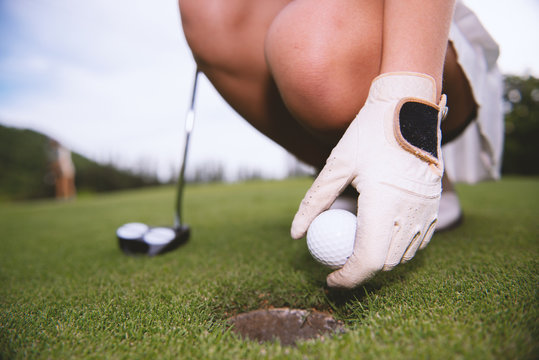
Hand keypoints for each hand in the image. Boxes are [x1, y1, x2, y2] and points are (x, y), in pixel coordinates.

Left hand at [291, 72, 446, 287]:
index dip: (348, 277)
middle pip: (386, 263)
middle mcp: (411, 212)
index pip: (368, 260)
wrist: (408, 108)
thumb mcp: (336, 164)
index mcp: (385, 204)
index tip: (330, 279)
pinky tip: (380, 233)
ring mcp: (427, 209)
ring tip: (356, 247)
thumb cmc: (368, 133)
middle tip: (339, 262)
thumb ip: (314, 201)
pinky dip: (398, 246)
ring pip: (404, 255)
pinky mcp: (434, 204)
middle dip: (361, 270)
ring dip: (380, 260)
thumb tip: (296, 234)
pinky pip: (418, 240)